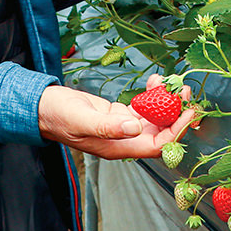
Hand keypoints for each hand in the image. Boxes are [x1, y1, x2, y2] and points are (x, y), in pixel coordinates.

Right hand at [38, 75, 194, 159]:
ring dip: (167, 102)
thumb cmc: (58, 116)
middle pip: (161, 132)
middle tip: (185, 92)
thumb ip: (108, 127)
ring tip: (174, 83)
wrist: (43, 108)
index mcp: (118, 148)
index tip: (188, 112)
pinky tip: (155, 81)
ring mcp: (122, 128)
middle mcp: (124, 140)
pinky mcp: (119, 115)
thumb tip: (135, 127)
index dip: (176, 131)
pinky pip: (143, 107)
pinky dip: (152, 95)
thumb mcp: (82, 120)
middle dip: (176, 114)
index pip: (157, 146)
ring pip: (154, 118)